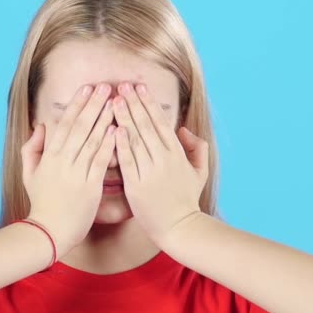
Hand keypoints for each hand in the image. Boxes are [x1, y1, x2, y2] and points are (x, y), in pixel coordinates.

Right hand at [21, 83, 115, 259]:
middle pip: (80, 127)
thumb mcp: (29, 173)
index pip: (65, 124)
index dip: (77, 104)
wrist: (49, 231)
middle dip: (93, 104)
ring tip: (115, 102)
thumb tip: (41, 126)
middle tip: (105, 87)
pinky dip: (108, 145)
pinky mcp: (90, 186)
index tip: (87, 88)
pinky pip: (100, 161)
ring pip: (92, 140)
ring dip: (104, 119)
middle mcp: (63, 161)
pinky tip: (117, 130)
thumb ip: (32, 148)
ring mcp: (76, 173)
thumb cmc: (42, 202)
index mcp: (50, 156)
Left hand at [112, 82, 209, 246]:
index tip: (139, 87)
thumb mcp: (199, 171)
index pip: (161, 122)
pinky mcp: (136, 186)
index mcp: (177, 154)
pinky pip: (127, 161)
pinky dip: (120, 144)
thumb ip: (197, 148)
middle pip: (146, 125)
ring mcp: (149, 172)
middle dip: (133, 103)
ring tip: (114, 99)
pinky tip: (113, 129)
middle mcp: (163, 159)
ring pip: (135, 139)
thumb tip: (183, 129)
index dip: (149, 103)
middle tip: (121, 85)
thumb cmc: (187, 199)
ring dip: (124, 117)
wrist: (179, 228)